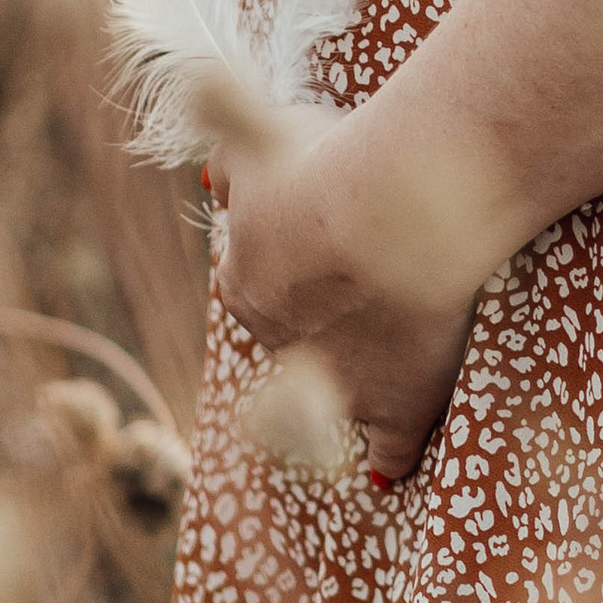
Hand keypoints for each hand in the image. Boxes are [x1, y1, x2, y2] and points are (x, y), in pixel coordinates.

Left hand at [209, 110, 494, 483]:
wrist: (389, 211)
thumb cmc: (323, 163)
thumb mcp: (256, 135)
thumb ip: (228, 146)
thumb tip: (208, 176)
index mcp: (245, 280)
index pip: (252, 278)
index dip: (286, 258)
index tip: (317, 237)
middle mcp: (282, 341)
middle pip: (293, 334)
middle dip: (319, 313)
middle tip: (362, 281)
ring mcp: (338, 383)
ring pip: (330, 397)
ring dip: (344, 384)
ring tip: (374, 364)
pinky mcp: (394, 405)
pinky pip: (391, 445)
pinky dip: (392, 455)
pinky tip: (392, 466)